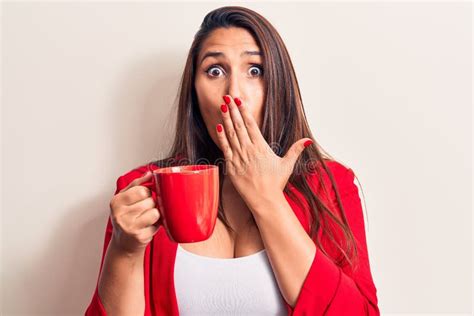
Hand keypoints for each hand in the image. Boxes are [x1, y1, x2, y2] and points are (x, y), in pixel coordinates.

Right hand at [108, 171, 160, 255]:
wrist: (123, 244)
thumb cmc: (125, 218)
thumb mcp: (124, 199)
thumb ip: (136, 184)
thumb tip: (149, 173)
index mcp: (116, 202)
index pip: (142, 190)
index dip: (147, 193)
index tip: (143, 198)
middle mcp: (120, 214)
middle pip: (149, 201)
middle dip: (151, 204)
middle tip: (144, 210)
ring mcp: (129, 227)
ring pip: (155, 212)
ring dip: (155, 215)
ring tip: (146, 218)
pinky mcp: (140, 237)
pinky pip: (157, 225)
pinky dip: (155, 226)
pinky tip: (147, 227)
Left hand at [216, 95, 312, 209]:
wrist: (265, 200)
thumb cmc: (276, 183)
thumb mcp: (287, 165)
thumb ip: (296, 150)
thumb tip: (308, 140)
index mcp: (261, 147)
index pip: (251, 124)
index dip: (244, 111)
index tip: (239, 100)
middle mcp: (249, 150)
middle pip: (239, 126)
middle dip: (233, 110)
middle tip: (227, 96)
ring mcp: (239, 158)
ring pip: (231, 134)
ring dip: (226, 119)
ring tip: (222, 106)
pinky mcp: (232, 166)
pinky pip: (225, 148)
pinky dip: (222, 137)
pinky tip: (219, 126)